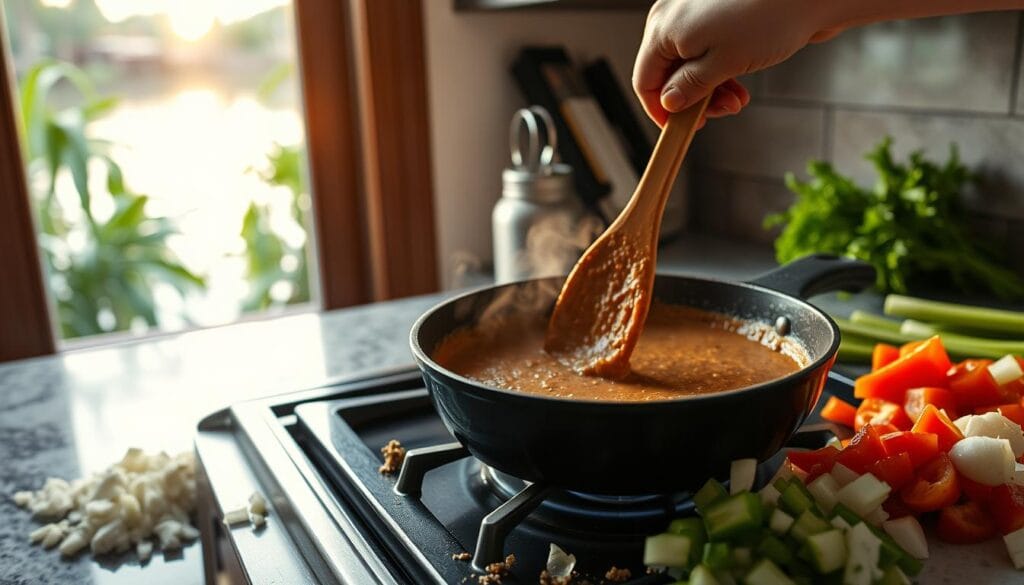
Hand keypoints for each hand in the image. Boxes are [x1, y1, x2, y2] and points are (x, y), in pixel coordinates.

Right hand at [632, 0, 841, 126]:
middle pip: (667, 72)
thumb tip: (668, 104)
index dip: (659, 110)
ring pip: (689, 64)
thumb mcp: (722, 64)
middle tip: (720, 114)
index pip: (645, 79)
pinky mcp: (718, 15)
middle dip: (691, 100)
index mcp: (664, 26)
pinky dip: (719, 72)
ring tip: (737, 101)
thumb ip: (689, 87)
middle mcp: (674, 16)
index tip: (677, 130)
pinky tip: (739, 86)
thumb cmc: (768, 19)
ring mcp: (696, 14)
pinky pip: (707, 52)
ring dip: (709, 90)